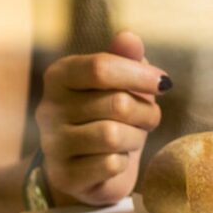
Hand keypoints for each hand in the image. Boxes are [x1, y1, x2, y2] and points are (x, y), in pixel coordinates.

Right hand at [35, 31, 169, 205]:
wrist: (93, 167)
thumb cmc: (112, 116)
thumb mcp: (122, 83)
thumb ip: (125, 57)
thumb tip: (128, 37)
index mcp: (60, 75)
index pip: (101, 67)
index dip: (139, 74)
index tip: (164, 83)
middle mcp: (48, 108)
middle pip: (116, 103)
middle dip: (145, 112)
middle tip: (149, 118)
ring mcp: (52, 144)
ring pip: (113, 135)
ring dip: (136, 137)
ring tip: (134, 137)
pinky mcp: (63, 175)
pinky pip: (109, 164)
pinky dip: (123, 162)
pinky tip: (116, 160)